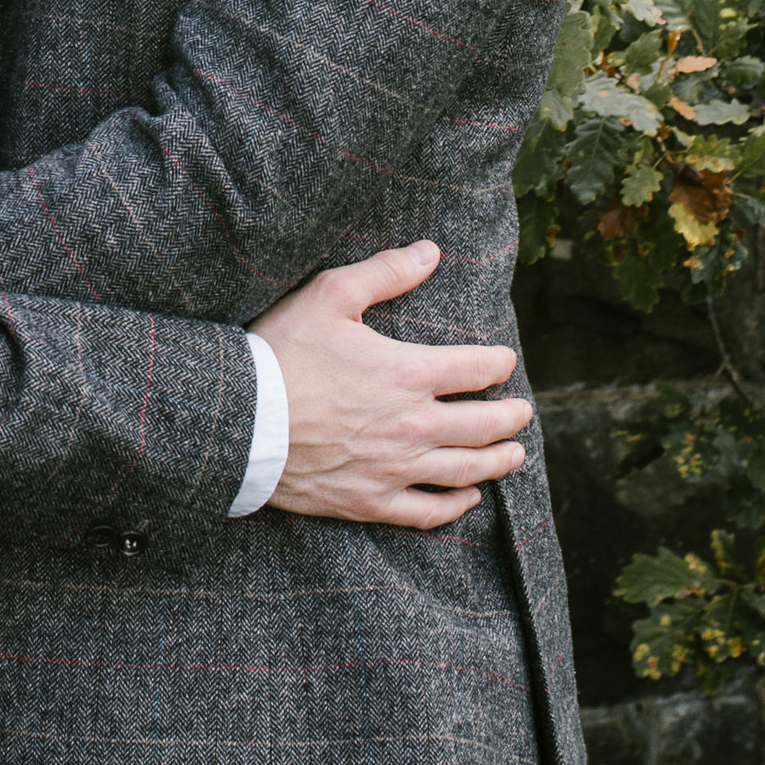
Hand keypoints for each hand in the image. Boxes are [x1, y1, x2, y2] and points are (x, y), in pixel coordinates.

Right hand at [255, 240, 532, 527]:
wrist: (240, 420)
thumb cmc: (281, 352)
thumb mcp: (329, 295)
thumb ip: (385, 273)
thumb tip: (430, 252)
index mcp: (408, 372)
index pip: (475, 369)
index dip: (498, 363)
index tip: (506, 361)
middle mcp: (413, 425)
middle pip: (481, 425)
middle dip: (509, 417)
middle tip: (524, 413)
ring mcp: (393, 468)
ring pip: (463, 471)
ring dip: (496, 462)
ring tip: (515, 455)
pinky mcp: (369, 501)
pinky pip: (426, 512)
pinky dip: (454, 507)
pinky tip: (467, 500)